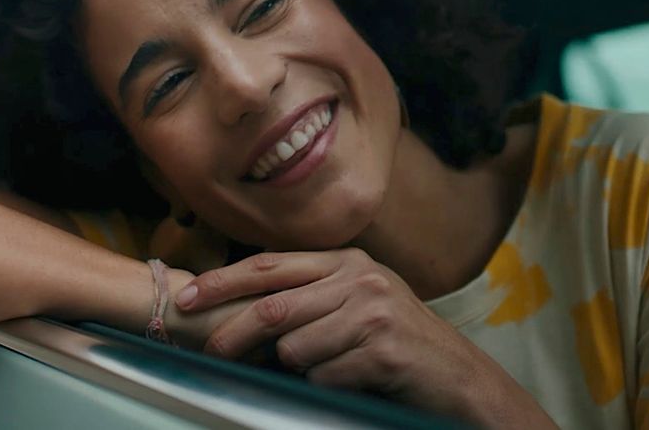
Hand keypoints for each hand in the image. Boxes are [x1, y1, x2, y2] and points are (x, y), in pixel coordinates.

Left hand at [175, 249, 556, 427]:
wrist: (460, 377)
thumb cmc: (400, 343)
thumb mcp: (357, 301)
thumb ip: (310, 296)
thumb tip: (242, 311)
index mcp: (347, 261)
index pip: (270, 266)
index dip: (224, 281)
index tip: (188, 298)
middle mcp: (359, 278)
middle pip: (273, 307)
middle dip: (233, 334)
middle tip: (209, 353)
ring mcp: (373, 312)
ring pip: (295, 348)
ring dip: (298, 371)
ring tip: (332, 371)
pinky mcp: (382, 350)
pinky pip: (324, 377)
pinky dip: (328, 388)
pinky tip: (355, 383)